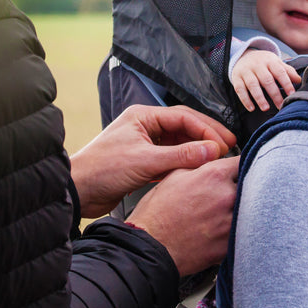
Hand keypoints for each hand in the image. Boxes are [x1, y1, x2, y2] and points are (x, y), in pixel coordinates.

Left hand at [70, 105, 235, 218]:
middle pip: (183, 127)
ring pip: (178, 144)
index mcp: (143, 116)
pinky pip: (170, 159)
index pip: (183, 117)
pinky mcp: (142, 163)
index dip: (206, 129)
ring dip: (197, 150)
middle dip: (206, 136)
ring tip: (218, 159)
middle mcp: (144, 127)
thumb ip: (182, 156)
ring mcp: (143, 145)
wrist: (77, 191)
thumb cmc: (103, 170)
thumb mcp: (146, 161)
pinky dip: (185, 163)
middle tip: (229, 146)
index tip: (224, 143)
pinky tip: (198, 170)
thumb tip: (213, 150)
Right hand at [126, 156, 240, 275]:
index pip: (242, 161)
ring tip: (220, 214)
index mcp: (213, 176)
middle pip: (249, 185)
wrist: (150, 248)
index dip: (239, 165)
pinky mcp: (231, 244)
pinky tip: (218, 230)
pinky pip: (243, 231)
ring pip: (249, 209)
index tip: (237, 170)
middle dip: (240, 187)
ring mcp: (231, 222)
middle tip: (226, 194)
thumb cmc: (156, 215)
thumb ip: (199, 166)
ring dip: (240, 209)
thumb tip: (212, 162)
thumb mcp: (173, 176)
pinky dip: (236, 229)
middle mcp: (226, 197)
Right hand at [231, 49, 300, 111]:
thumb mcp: (276, 63)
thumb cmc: (264, 63)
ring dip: (259, 97)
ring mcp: (246, 71)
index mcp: (270, 61)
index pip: (279, 72)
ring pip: (252, 85)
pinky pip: (240, 89)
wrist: (244, 55)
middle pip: (266, 80)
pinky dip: (245, 99)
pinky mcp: (236, 78)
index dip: (286, 83)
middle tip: (280, 106)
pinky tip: (251, 108)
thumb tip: (299, 81)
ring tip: (265, 108)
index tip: (291, 94)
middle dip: (274, 94)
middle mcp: (257, 65)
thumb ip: (287, 71)